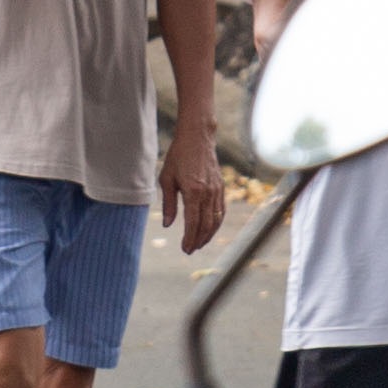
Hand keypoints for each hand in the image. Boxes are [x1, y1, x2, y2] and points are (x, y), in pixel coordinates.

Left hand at [163, 121, 228, 253]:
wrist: (197, 137)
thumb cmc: (178, 156)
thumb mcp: (167, 179)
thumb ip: (168, 203)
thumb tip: (168, 225)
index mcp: (193, 191)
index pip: (193, 222)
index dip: (189, 238)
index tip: (185, 249)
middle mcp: (208, 193)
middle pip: (206, 224)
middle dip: (199, 240)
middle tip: (190, 250)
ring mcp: (217, 190)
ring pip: (216, 219)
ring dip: (208, 234)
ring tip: (199, 244)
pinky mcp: (221, 187)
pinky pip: (221, 210)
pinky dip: (216, 222)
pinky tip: (209, 228)